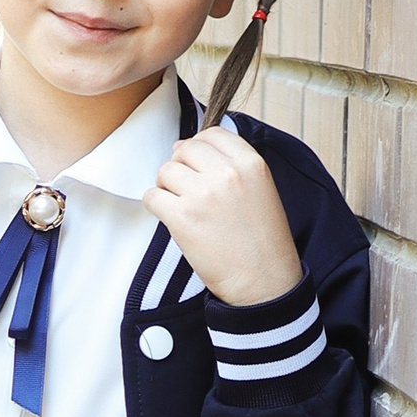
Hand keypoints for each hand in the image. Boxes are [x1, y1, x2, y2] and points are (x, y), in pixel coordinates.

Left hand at [144, 128, 301, 308]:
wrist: (263, 283)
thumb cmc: (261, 242)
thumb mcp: (261, 190)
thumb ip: (231, 166)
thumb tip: (182, 148)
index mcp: (251, 164)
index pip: (212, 134)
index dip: (198, 148)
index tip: (197, 166)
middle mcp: (227, 173)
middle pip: (184, 150)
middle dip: (180, 167)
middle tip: (188, 191)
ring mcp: (203, 194)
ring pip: (165, 171)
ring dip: (167, 188)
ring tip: (183, 208)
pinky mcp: (183, 217)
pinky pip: (152, 197)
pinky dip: (156, 206)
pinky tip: (171, 219)